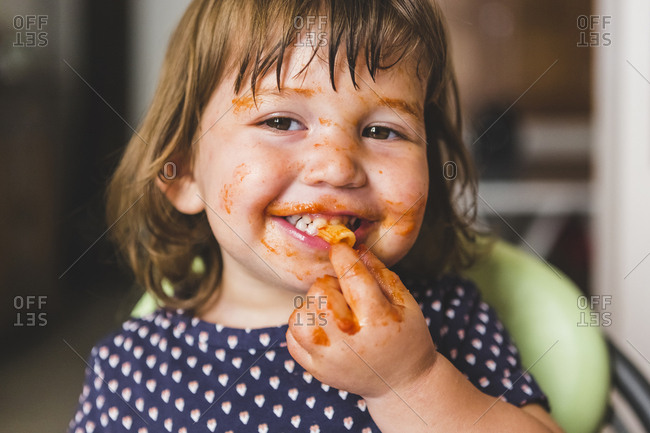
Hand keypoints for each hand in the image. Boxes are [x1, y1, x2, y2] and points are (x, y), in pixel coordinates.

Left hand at [286, 243, 436, 398]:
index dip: (342, 254)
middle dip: (330, 285)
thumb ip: (380, 272)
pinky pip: (292, 337)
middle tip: (345, 295)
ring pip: (300, 315)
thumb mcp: (405, 302)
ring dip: (313, 307)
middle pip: (320, 292)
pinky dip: (304, 327)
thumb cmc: (406, 337)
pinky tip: (324, 329)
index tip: (339, 247)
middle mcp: (349, 341)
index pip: (352, 275)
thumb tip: (355, 247)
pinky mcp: (315, 369)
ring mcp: (328, 358)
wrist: (400, 383)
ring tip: (332, 313)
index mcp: (378, 320)